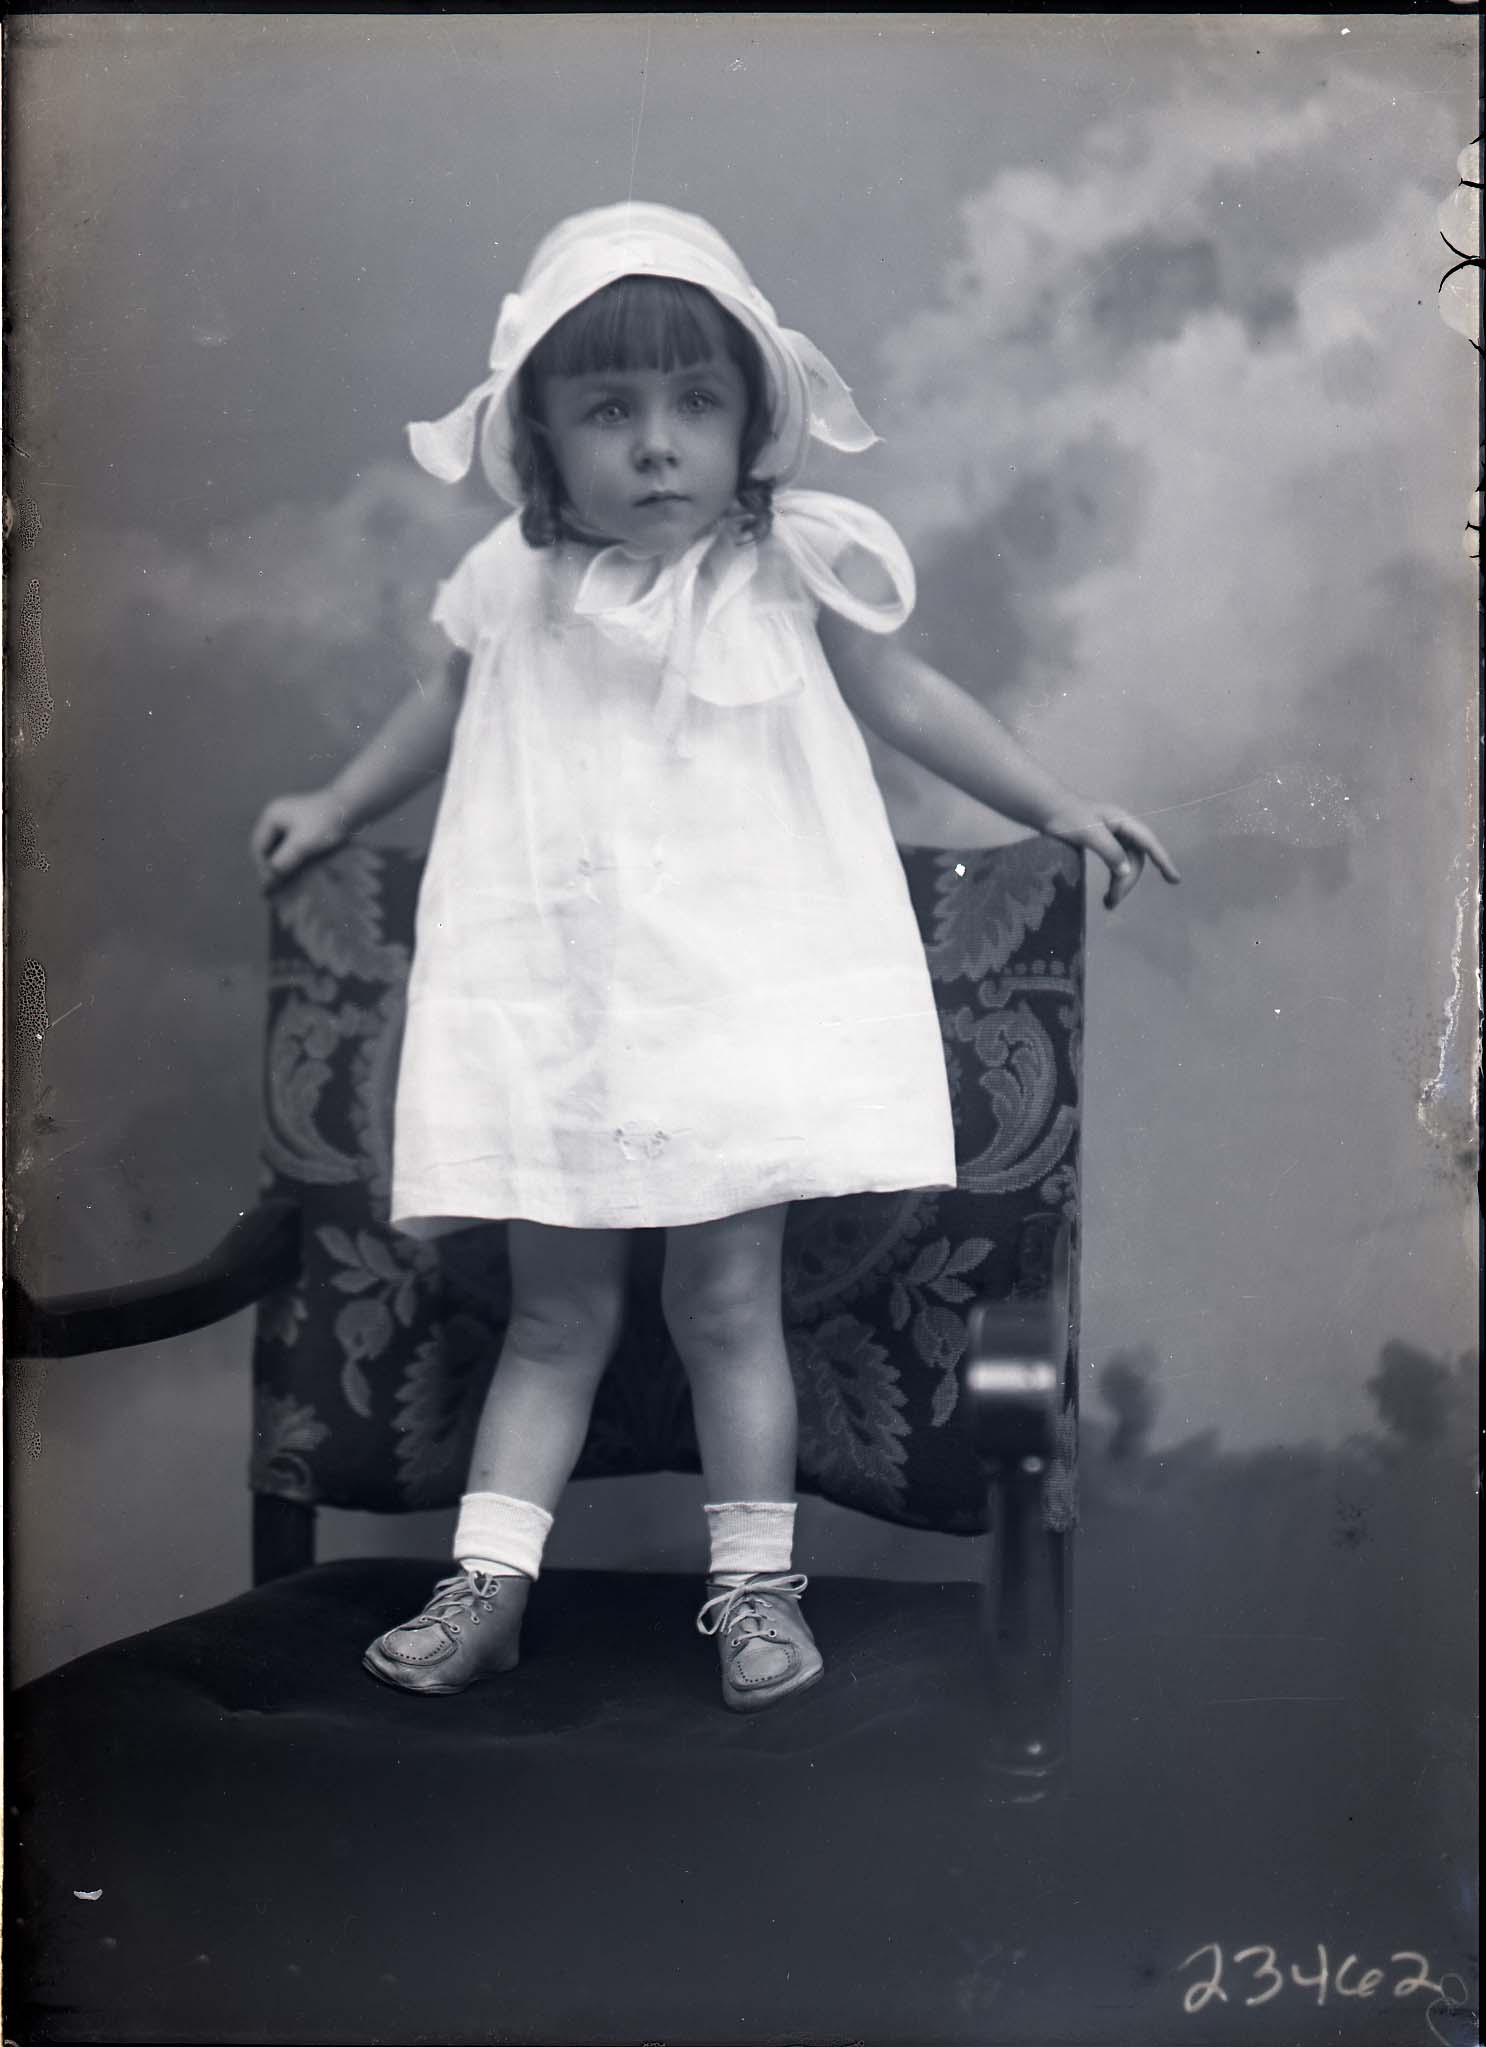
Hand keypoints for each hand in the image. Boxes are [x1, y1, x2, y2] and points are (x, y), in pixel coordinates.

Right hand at [250, 790, 349, 890]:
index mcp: (272, 816)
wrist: (352, 808)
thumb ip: (284, 859)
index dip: (263, 866)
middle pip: (266, 847)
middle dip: (270, 866)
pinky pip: (290, 846)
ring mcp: (288, 821)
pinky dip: (291, 859)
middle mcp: (277, 816)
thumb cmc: (326, 824)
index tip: (270, 885)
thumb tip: (270, 877)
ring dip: (281, 863)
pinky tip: (298, 871)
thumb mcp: (302, 843)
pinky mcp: (301, 827)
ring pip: (278, 848)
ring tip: (286, 882)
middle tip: (276, 887)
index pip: (259, 846)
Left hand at [1040, 800, 1180, 909]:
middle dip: (1127, 882)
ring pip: (1126, 864)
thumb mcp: (1089, 834)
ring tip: (1108, 904)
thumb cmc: (1067, 817)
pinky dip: (1114, 878)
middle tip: (1110, 903)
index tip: (1175, 880)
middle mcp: (1123, 829)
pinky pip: (1116, 864)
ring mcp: (1114, 837)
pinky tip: (1108, 892)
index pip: (1148, 843)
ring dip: (1121, 884)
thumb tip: (1126, 872)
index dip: (1163, 861)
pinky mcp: (1103, 844)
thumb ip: (1109, 851)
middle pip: (1135, 860)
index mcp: (1123, 821)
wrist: (1046, 809)